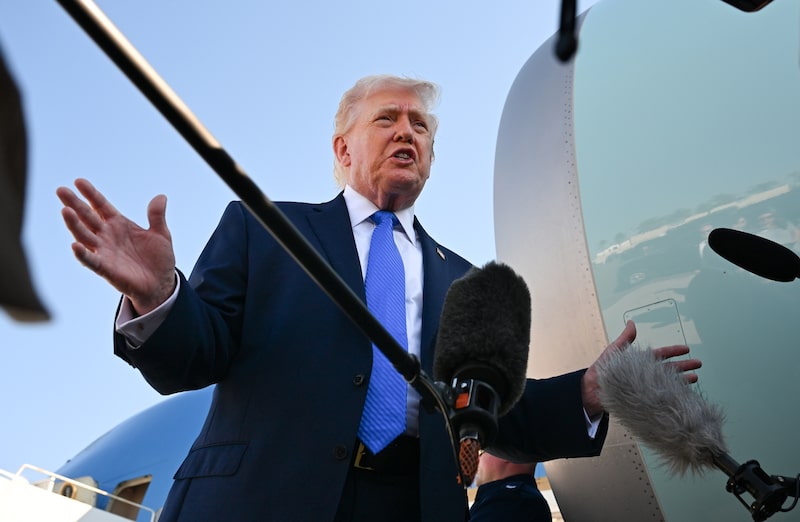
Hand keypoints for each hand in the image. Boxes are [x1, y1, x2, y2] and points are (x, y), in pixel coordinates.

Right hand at [56, 178, 175, 314]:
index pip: (101, 205)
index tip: (78, 181)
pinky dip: (83, 254)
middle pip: (87, 217)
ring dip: (74, 224)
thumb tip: (161, 196)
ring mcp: (105, 251)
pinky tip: (75, 245)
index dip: (91, 194)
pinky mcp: (106, 269)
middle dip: (74, 204)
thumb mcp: (161, 234)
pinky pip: (91, 260)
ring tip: (65, 211)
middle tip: (61, 190)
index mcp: (119, 224)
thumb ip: (157, 216)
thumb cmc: (158, 258)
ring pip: (85, 236)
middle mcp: (107, 235)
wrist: (161, 284)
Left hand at [581, 320, 701, 416]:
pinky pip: (662, 396)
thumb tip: (631, 322)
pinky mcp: (645, 399)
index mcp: (639, 363)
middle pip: (669, 369)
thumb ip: (625, 339)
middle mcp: (645, 375)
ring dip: (682, 380)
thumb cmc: (602, 372)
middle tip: (699, 364)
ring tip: (695, 378)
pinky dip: (673, 394)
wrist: (592, 393)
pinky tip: (682, 395)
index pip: (660, 356)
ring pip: (668, 382)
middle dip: (684, 366)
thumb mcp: (614, 352)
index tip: (687, 349)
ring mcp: (646, 387)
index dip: (673, 352)